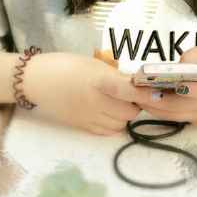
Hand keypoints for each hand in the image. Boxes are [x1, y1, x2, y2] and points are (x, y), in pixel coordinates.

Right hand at [21, 52, 140, 135]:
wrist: (38, 80)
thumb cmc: (66, 65)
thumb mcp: (93, 64)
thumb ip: (115, 76)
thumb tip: (137, 84)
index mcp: (98, 81)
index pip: (128, 90)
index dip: (145, 93)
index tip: (158, 93)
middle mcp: (95, 102)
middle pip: (129, 111)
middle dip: (136, 104)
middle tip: (132, 94)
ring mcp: (89, 117)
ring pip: (121, 124)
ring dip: (126, 115)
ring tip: (119, 103)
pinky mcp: (83, 127)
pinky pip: (109, 132)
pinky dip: (115, 124)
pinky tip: (109, 112)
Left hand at [123, 44, 196, 126]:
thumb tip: (178, 63)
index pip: (175, 89)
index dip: (154, 84)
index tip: (138, 78)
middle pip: (166, 107)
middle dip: (145, 99)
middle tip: (129, 90)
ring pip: (169, 116)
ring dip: (152, 107)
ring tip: (136, 96)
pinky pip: (179, 119)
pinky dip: (164, 112)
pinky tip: (153, 103)